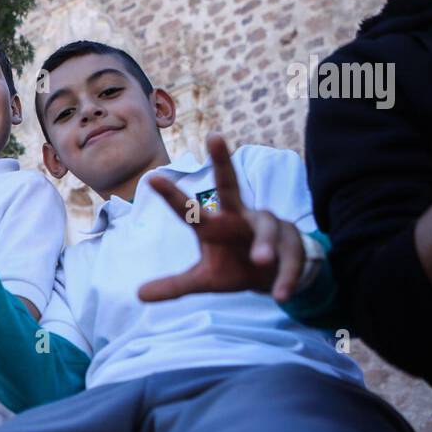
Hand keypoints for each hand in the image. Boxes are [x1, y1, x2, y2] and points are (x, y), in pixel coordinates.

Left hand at [138, 134, 305, 303]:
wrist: (272, 275)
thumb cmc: (233, 265)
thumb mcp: (204, 279)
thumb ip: (176, 285)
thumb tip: (139, 295)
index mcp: (216, 223)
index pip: (190, 209)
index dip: (171, 196)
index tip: (151, 179)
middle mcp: (240, 216)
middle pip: (230, 185)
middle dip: (223, 162)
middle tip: (214, 136)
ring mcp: (268, 226)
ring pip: (268, 228)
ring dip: (265, 243)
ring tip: (260, 261)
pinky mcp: (292, 244)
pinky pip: (290, 258)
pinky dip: (286, 275)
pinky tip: (280, 295)